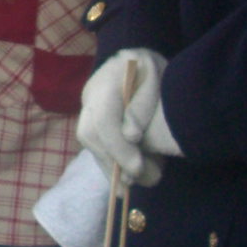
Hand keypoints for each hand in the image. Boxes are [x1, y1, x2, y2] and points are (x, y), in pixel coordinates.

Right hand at [76, 48, 169, 184]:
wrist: (142, 62)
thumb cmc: (154, 71)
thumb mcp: (158, 81)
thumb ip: (144, 106)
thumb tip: (131, 136)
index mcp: (110, 78)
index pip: (104, 118)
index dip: (118, 147)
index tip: (137, 169)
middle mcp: (91, 93)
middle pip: (90, 133)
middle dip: (111, 161)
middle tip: (132, 181)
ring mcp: (88, 106)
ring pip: (90, 141)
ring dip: (109, 166)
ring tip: (129, 185)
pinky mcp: (91, 118)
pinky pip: (95, 143)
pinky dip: (109, 162)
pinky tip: (123, 178)